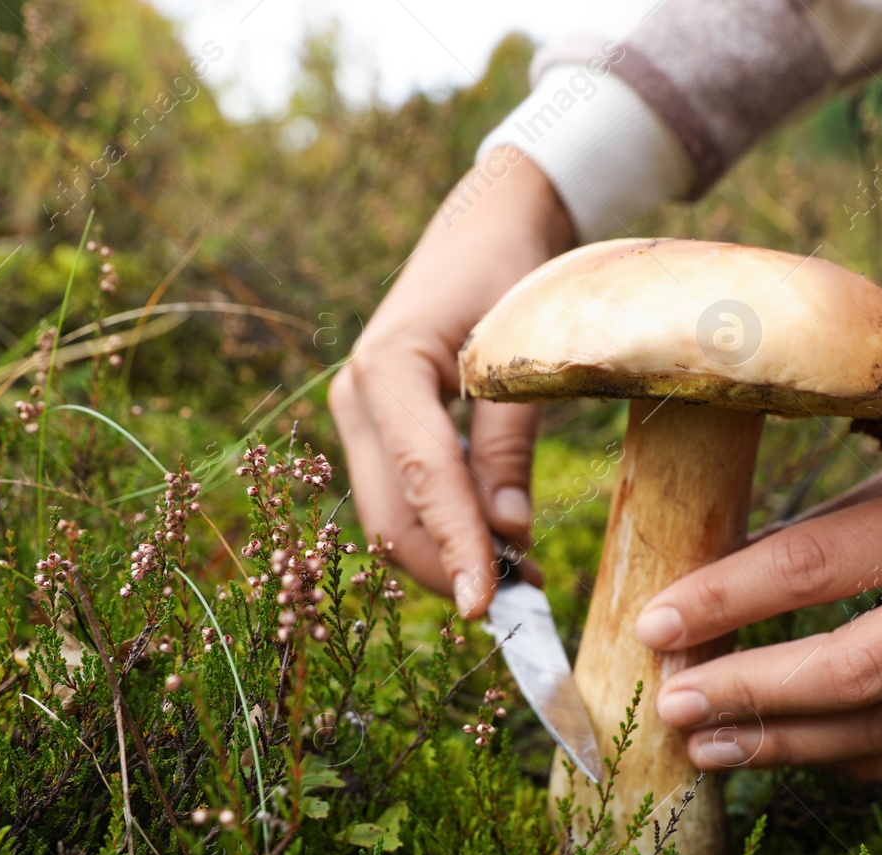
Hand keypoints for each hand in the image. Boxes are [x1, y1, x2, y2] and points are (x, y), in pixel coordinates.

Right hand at [328, 147, 573, 614]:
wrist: (492, 221)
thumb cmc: (514, 269)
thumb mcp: (520, 349)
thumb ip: (508, 441)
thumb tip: (508, 534)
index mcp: (386, 370)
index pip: (422, 480)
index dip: (454, 548)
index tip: (486, 606)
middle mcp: (357, 397)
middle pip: (391, 513)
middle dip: (449, 566)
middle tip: (524, 603)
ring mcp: (362, 413)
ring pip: (392, 514)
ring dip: (448, 555)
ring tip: (522, 577)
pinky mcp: (381, 425)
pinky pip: (405, 494)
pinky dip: (446, 528)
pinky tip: (498, 542)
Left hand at [634, 363, 881, 780]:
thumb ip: (819, 535)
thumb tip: (712, 593)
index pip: (816, 567)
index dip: (726, 602)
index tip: (654, 625)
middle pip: (853, 670)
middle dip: (749, 696)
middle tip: (671, 705)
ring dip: (784, 746)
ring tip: (706, 745)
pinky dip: (849, 760)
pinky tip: (792, 753)